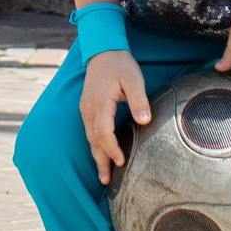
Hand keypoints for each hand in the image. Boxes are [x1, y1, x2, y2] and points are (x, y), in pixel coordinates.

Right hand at [80, 49, 151, 185]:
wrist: (102, 49)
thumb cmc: (120, 64)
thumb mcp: (134, 78)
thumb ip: (139, 99)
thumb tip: (144, 120)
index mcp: (100, 103)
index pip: (103, 133)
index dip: (111, 149)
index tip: (122, 161)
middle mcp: (89, 109)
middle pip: (93, 141)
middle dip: (101, 161)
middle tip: (107, 181)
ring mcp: (86, 109)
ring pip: (90, 138)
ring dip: (97, 156)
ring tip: (104, 175)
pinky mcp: (87, 108)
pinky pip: (90, 131)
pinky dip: (96, 145)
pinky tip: (101, 153)